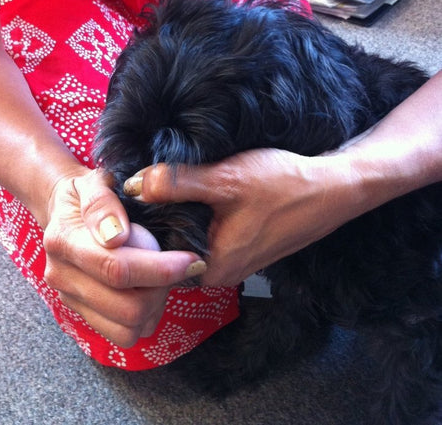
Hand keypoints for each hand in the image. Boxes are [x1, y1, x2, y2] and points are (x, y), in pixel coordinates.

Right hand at [42, 169, 205, 347]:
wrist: (64, 207)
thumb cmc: (87, 192)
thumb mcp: (96, 181)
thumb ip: (103, 203)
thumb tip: (117, 235)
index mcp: (64, 240)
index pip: (117, 268)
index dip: (161, 268)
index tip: (191, 259)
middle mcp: (61, 275)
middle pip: (126, 308)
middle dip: (162, 290)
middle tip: (179, 267)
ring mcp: (69, 298)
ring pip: (126, 329)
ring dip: (154, 308)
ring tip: (161, 278)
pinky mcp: (81, 312)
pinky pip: (121, 334)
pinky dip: (144, 318)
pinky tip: (149, 289)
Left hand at [124, 149, 355, 286]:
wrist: (332, 188)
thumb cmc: (283, 185)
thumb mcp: (226, 179)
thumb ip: (177, 182)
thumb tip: (133, 183)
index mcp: (211, 268)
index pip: (154, 258)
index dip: (136, 228)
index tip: (121, 199)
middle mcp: (219, 274)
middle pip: (168, 249)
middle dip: (152, 220)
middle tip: (134, 185)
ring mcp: (231, 262)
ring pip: (186, 240)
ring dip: (172, 216)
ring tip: (155, 185)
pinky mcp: (240, 247)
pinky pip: (204, 235)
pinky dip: (193, 216)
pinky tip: (186, 192)